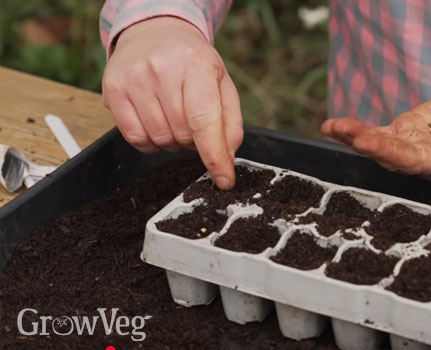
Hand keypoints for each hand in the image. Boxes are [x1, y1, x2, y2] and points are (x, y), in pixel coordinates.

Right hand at [102, 17, 241, 189]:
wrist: (155, 33)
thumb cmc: (193, 62)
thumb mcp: (221, 84)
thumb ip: (230, 122)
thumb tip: (226, 158)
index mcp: (196, 65)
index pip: (205, 122)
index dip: (215, 156)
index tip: (224, 180)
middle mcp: (162, 69)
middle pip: (182, 134)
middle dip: (193, 141)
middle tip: (194, 125)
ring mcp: (134, 79)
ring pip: (158, 139)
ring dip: (172, 142)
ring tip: (174, 117)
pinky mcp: (113, 89)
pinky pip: (134, 138)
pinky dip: (150, 142)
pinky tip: (156, 123)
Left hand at [321, 75, 430, 180]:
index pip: (420, 162)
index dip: (394, 154)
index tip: (370, 143)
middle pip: (394, 158)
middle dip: (368, 146)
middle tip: (343, 131)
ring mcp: (417, 147)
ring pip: (382, 148)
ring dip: (355, 138)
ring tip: (332, 126)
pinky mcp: (408, 133)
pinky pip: (379, 136)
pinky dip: (356, 132)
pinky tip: (333, 126)